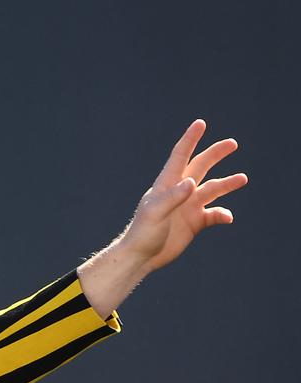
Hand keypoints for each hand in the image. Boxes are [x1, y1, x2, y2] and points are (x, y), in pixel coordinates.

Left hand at [119, 119, 247, 272]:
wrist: (142, 257)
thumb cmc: (142, 233)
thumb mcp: (155, 213)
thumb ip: (173, 197)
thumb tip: (191, 182)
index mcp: (166, 184)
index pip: (180, 156)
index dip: (190, 139)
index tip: (200, 123)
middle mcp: (180, 192)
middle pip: (201, 167)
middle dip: (215, 154)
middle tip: (232, 143)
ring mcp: (188, 206)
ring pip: (212, 189)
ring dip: (227, 184)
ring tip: (242, 178)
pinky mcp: (195, 222)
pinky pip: (214, 214)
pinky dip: (223, 214)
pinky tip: (227, 217)